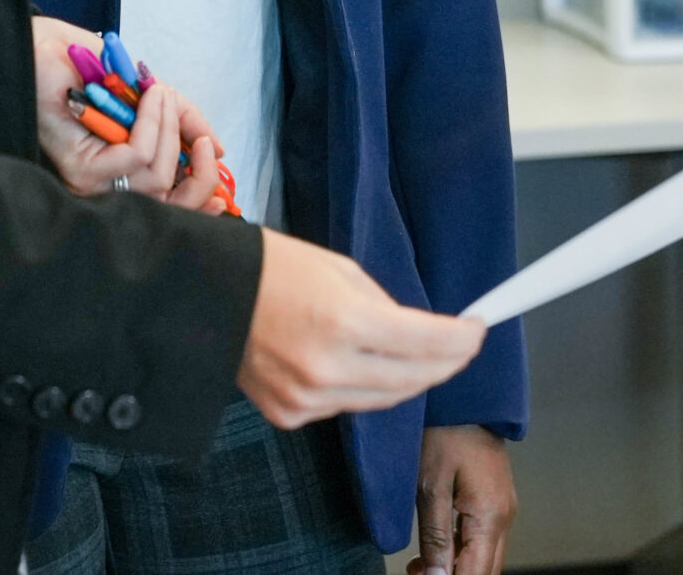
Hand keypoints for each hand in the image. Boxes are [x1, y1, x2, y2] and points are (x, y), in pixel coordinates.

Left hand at [31, 17, 226, 209]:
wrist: (42, 46)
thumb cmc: (89, 69)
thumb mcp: (149, 95)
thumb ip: (182, 122)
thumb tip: (219, 151)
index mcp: (121, 177)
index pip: (168, 211)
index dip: (200, 203)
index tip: (224, 190)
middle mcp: (105, 188)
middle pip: (170, 205)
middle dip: (198, 171)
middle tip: (203, 139)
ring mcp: (91, 183)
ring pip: (156, 178)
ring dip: (170, 129)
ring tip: (162, 95)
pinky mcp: (82, 169)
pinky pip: (136, 156)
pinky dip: (151, 122)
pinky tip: (148, 96)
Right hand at [237, 229, 486, 428]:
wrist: (204, 293)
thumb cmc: (271, 267)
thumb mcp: (340, 269)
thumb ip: (385, 306)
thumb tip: (421, 334)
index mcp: (343, 319)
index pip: (427, 342)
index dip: (462, 339)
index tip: (478, 330)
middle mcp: (328, 367)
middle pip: (413, 380)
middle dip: (445, 363)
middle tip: (461, 347)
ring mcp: (307, 398)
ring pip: (383, 400)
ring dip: (406, 378)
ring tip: (416, 355)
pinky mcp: (290, 414)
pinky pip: (344, 407)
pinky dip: (360, 388)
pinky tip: (358, 365)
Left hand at [410, 424, 516, 574]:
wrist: (465, 397)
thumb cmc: (445, 431)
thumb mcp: (430, 485)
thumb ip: (434, 536)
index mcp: (490, 516)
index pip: (475, 573)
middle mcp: (504, 517)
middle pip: (485, 571)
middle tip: (415, 574)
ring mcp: (502, 510)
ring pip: (485, 559)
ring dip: (455, 568)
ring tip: (417, 567)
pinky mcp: (495, 502)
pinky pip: (482, 541)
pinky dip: (460, 553)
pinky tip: (432, 552)